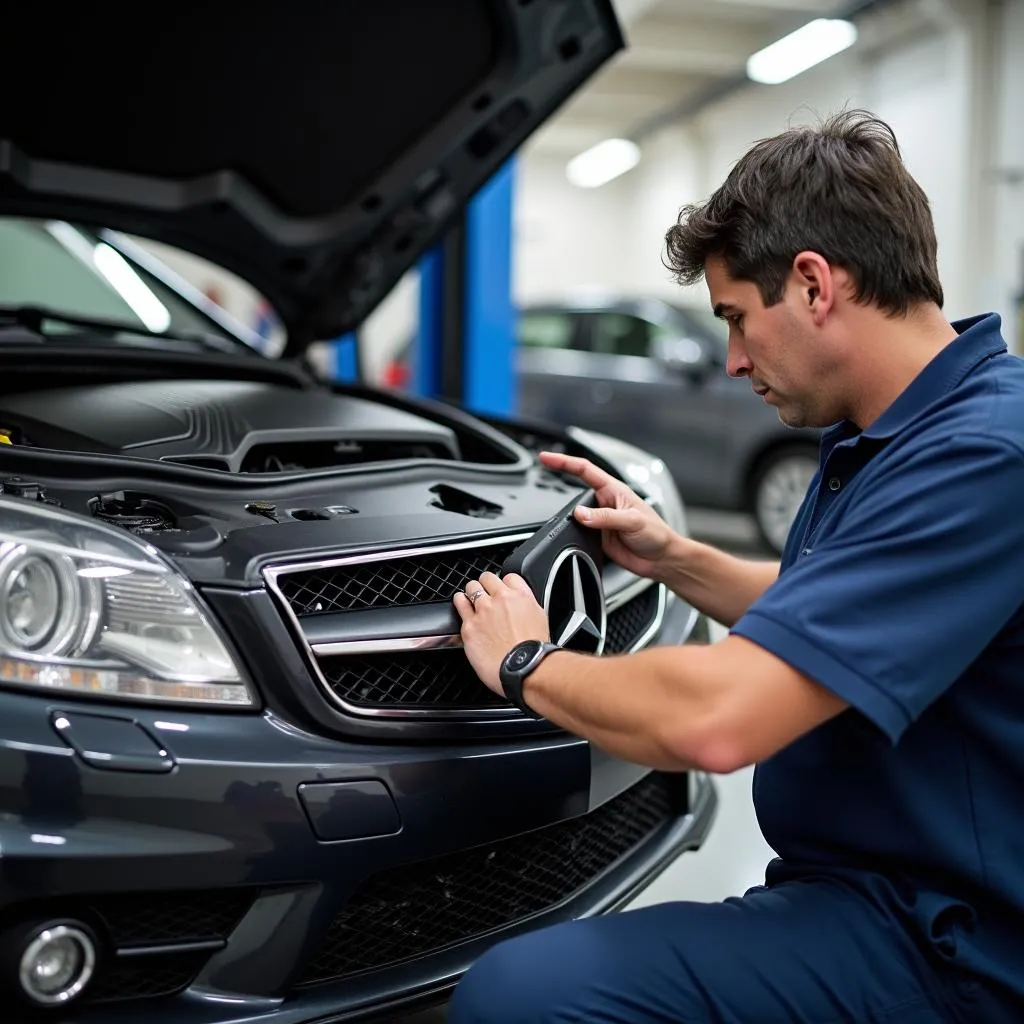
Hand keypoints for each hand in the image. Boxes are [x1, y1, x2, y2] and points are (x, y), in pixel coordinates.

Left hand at [454, 571, 549, 694]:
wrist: (523, 669)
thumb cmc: (533, 652)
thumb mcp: (540, 620)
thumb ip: (527, 607)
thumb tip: (521, 607)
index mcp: (521, 597)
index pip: (510, 576)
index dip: (504, 584)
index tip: (502, 590)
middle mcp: (502, 599)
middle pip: (488, 577)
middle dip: (486, 585)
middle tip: (485, 594)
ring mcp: (483, 610)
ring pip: (471, 587)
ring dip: (471, 592)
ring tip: (471, 599)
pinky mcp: (469, 625)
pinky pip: (459, 603)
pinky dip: (460, 603)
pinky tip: (462, 606)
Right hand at [538, 451, 675, 579]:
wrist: (661, 560)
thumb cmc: (657, 534)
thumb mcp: (632, 521)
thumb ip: (605, 517)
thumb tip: (580, 514)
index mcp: (614, 491)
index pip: (584, 470)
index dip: (564, 462)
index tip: (546, 458)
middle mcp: (605, 504)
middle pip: (575, 492)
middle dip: (562, 493)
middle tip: (548, 490)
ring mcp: (600, 521)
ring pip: (575, 516)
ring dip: (569, 519)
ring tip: (571, 524)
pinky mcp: (598, 538)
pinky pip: (579, 533)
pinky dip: (573, 535)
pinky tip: (575, 538)